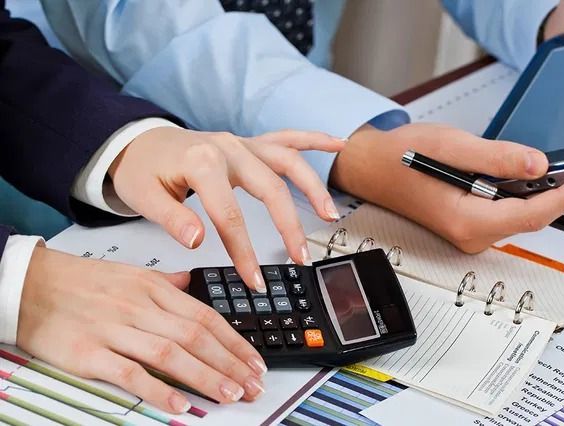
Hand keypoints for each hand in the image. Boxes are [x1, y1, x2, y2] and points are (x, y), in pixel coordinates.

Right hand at [17, 246, 266, 412]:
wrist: (29, 285)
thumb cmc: (81, 283)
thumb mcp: (131, 273)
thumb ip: (165, 283)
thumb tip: (192, 283)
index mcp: (154, 289)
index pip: (206, 317)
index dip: (235, 342)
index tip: (255, 361)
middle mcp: (140, 307)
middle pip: (196, 337)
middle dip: (231, 363)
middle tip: (253, 384)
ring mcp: (116, 330)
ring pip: (172, 354)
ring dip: (207, 376)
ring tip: (231, 394)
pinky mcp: (90, 353)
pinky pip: (130, 373)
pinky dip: (158, 388)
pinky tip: (181, 403)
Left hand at [110, 128, 344, 291]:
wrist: (137, 141)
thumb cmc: (141, 170)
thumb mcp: (144, 197)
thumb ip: (173, 219)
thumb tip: (198, 241)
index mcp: (202, 162)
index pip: (230, 214)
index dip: (244, 250)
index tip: (254, 279)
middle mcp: (229, 148)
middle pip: (271, 188)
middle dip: (289, 226)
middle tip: (300, 258)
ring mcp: (242, 144)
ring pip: (288, 161)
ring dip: (313, 187)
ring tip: (330, 214)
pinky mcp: (249, 144)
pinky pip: (287, 138)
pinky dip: (314, 139)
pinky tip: (339, 144)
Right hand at [330, 124, 563, 252]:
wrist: (372, 167)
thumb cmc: (402, 157)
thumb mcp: (452, 147)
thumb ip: (497, 158)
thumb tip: (538, 165)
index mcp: (466, 220)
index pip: (530, 214)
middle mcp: (469, 235)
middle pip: (528, 219)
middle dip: (559, 197)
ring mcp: (467, 233)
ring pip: (517, 216)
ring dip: (540, 196)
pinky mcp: (467, 225)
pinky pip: (504, 213)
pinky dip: (521, 197)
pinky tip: (528, 179)